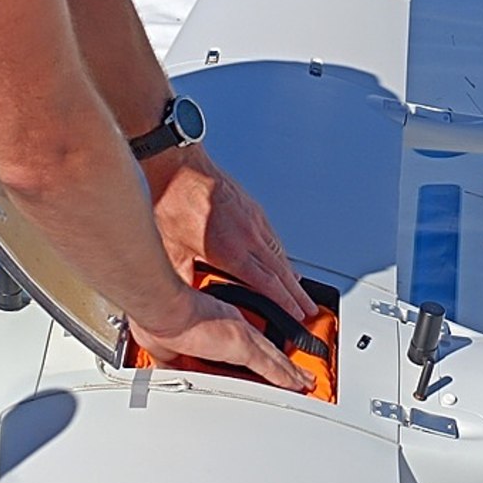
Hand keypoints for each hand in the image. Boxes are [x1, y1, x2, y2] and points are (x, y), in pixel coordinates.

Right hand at [130, 288, 313, 392]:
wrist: (161, 309)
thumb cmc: (159, 319)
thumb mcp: (166, 346)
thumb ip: (173, 359)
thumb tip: (167, 369)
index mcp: (217, 322)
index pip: (245, 340)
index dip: (259, 351)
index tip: (266, 358)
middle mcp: (234, 326)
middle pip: (266, 349)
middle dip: (282, 363)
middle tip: (297, 374)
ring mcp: (240, 335)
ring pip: (274, 357)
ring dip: (290, 371)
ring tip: (304, 381)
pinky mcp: (242, 346)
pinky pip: (271, 366)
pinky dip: (286, 376)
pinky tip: (298, 384)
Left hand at [144, 145, 313, 321]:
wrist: (177, 166)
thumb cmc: (172, 202)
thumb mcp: (174, 252)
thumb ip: (186, 279)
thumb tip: (184, 297)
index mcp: (231, 252)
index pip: (267, 285)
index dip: (285, 304)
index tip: (297, 315)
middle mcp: (248, 236)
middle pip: (282, 272)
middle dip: (297, 294)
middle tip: (310, 309)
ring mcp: (254, 220)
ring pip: (280, 253)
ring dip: (292, 274)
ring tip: (300, 289)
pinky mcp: (252, 208)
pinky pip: (273, 236)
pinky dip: (281, 252)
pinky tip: (280, 257)